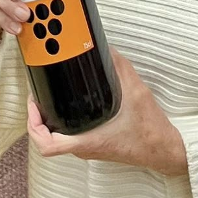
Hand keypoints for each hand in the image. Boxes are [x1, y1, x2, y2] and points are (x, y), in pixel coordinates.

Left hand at [27, 50, 187, 176]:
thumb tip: (104, 48)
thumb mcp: (136, 91)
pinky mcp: (94, 145)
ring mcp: (88, 149)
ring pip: (56, 139)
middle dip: (36, 117)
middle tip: (37, 93)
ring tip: (47, 95)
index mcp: (88, 141)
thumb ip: (119, 67)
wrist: (164, 149)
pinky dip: (60, 123)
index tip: (34, 104)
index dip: (33, 125)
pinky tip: (67, 103)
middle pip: (46, 140)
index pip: (47, 146)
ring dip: (47, 120)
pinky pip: (68, 137)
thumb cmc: (150, 129)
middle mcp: (84, 148)